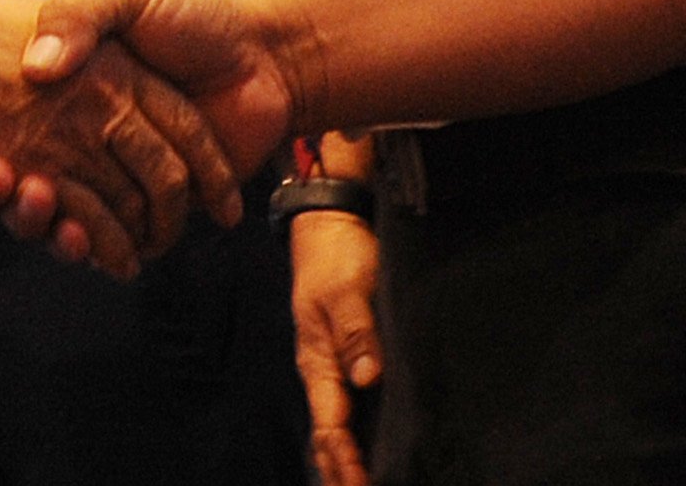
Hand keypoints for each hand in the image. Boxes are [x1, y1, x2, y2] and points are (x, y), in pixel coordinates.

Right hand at [0, 0, 297, 258]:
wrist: (268, 52)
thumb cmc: (192, 13)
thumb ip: (81, 15)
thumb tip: (37, 65)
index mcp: (66, 88)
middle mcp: (80, 136)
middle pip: (15, 177)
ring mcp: (113, 176)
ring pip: (54, 215)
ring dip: (33, 220)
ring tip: (32, 203)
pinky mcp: (151, 212)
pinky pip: (107, 240)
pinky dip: (89, 246)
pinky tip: (81, 241)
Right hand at [289, 210, 379, 485]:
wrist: (328, 226)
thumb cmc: (336, 256)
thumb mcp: (347, 291)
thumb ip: (357, 334)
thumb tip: (368, 378)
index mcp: (317, 361)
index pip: (330, 425)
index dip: (346, 461)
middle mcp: (321, 371)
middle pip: (328, 434)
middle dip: (341, 471)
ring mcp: (331, 365)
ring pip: (336, 424)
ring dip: (345, 459)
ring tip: (360, 484)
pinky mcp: (344, 354)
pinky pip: (346, 407)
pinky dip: (353, 436)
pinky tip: (367, 448)